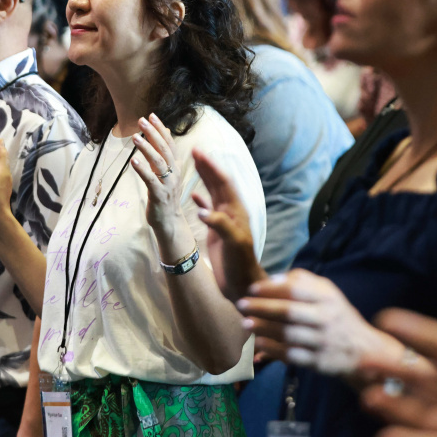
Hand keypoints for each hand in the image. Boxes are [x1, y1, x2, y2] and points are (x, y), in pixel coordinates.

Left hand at [130, 114, 190, 246]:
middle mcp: (174, 173)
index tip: (151, 115)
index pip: (170, 143)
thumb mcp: (166, 173)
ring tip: (135, 137)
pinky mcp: (159, 195)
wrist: (169, 222)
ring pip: (159, 162)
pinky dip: (142, 169)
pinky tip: (133, 160)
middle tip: (142, 120)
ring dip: (146, 148)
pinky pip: (151, 180)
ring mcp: (168, 184)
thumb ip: (164, 155)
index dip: (161, 129)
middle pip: (164, 149)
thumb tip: (162, 133)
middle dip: (153, 133)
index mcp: (176, 167)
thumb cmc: (165, 196)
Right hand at [190, 149, 265, 301]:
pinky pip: (209, 210)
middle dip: (207, 167)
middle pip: (218, 184)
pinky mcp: (218, 232)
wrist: (244, 285)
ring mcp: (225, 222)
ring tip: (194, 164)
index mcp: (236, 212)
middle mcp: (232, 213)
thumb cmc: (240, 265)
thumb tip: (202, 209)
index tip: (199, 153)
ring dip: (204, 179)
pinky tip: (193, 195)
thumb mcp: (233, 244)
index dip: (212, 167)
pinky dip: (201, 200)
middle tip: (194, 151)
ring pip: (214, 194)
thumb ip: (220, 224)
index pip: (224, 183)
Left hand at [238, 269, 396, 379]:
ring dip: (263, 329)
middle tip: (241, 305)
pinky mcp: (319, 362)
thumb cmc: (336, 314)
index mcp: (328, 298)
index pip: (296, 290)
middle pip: (289, 312)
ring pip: (288, 335)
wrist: (363, 350)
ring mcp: (323, 342)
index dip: (271, 288)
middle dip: (261, 308)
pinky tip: (259, 343)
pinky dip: (273, 350)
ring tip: (246, 323)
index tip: (252, 288)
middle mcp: (326, 319)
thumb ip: (302, 281)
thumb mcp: (327, 292)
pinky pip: (292, 356)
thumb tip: (273, 278)